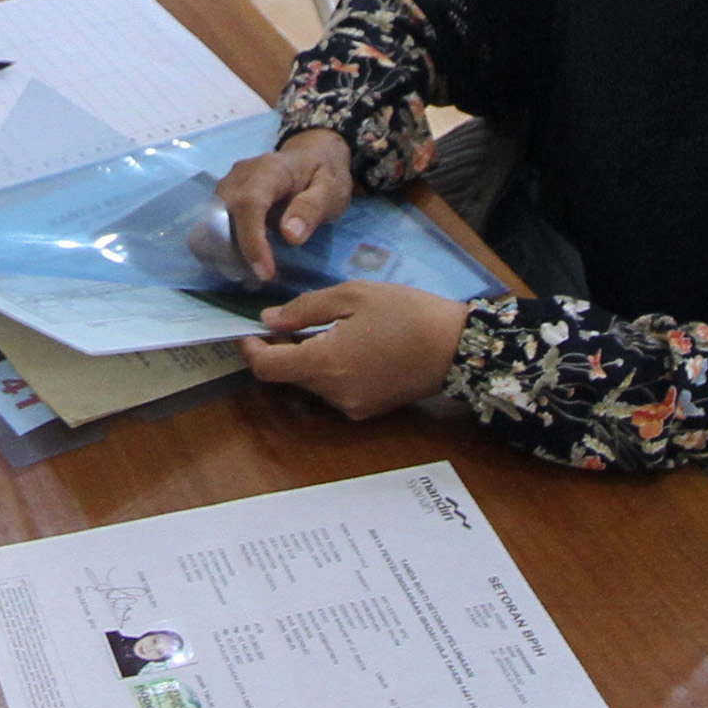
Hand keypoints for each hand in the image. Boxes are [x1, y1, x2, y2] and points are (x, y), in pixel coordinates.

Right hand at [212, 130, 351, 282]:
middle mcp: (240, 176)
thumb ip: (312, 209)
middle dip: (236, 254)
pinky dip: (223, 250)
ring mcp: (227, 186)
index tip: (265, 272)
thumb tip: (290, 235)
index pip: (249, 204)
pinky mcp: (222, 199)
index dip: (251, 241)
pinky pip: (213, 228)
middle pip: (223, 217)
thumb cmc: (323, 175)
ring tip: (254, 276)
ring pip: (212, 226)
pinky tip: (243, 265)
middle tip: (261, 279)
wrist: (311, 155)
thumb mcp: (331, 190)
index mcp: (269, 169)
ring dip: (227, 255)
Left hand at [242, 282, 469, 418]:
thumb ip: (306, 309)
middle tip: (292, 320)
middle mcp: (333, 394)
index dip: (252, 350)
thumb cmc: (406, 313)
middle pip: (289, 376)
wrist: (457, 347)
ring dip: (308, 360)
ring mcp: (351, 407)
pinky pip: (334, 391)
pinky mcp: (367, 411)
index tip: (249, 331)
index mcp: (326, 364)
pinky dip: (330, 370)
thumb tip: (269, 321)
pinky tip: (350, 346)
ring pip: (311, 384)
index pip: (268, 368)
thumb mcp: (354, 296)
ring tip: (329, 328)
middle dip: (283, 350)